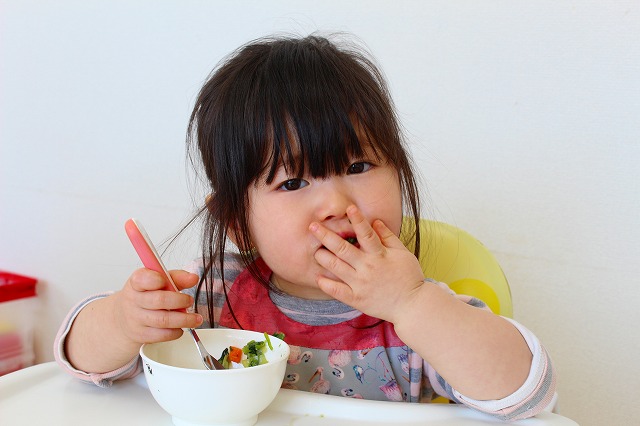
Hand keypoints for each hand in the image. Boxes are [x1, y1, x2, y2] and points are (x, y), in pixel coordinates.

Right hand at [113, 269, 202, 344]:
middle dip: (180, 301)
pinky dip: (176, 332)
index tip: (166, 280)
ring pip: (163, 320)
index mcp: (136, 283)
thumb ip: (176, 278)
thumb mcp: (158, 281)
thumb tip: (193, 278)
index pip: (142, 279)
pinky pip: (162, 335)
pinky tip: (180, 327)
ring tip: (195, 318)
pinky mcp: (141, 335)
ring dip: (184, 319)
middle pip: (159, 300)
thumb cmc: (146, 296)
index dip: (155, 279)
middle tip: (190, 301)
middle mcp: (133, 300)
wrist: (126, 319)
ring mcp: (136, 319)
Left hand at [309, 205, 424, 322]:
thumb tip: (376, 221)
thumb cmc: (409, 277)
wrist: (413, 305)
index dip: (357, 220)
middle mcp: (367, 268)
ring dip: (323, 257)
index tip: (348, 208)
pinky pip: (337, 291)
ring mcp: (360, 284)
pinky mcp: (357, 299)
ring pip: (336, 267)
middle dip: (326, 236)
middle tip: (312, 226)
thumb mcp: (403, 253)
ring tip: (315, 250)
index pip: (366, 234)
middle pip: (343, 249)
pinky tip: (318, 277)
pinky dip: (326, 284)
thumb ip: (388, 237)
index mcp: (380, 255)